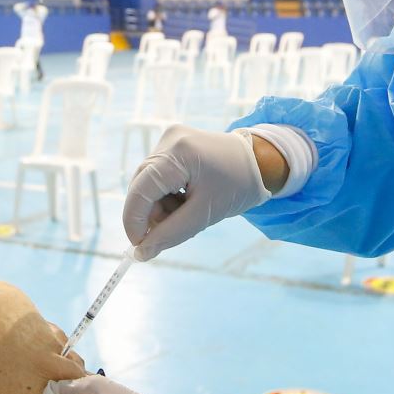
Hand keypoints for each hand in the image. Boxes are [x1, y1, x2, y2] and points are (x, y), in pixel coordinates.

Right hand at [122, 126, 273, 259]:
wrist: (259, 161)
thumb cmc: (238, 186)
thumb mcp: (206, 214)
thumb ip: (171, 234)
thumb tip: (141, 254)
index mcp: (179, 153)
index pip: (140, 190)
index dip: (134, 222)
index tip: (139, 247)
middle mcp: (169, 141)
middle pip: (141, 186)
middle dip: (153, 215)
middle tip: (170, 232)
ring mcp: (169, 139)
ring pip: (148, 184)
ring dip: (161, 206)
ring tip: (188, 212)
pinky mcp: (172, 144)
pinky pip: (157, 176)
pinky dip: (166, 195)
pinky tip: (186, 199)